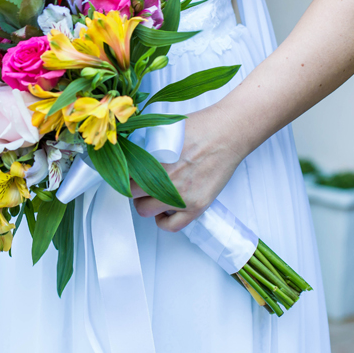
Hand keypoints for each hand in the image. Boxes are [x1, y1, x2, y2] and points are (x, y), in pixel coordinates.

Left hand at [132, 106, 247, 232]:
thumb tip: (131, 148)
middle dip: (134, 189)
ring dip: (145, 204)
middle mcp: (164, 179)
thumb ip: (147, 143)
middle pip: (132, 193)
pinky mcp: (196, 205)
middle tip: (140, 184)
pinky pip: (171, 225)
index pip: (125, 175)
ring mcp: (180, 195)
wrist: (228, 133)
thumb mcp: (165, 129)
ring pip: (145, 210)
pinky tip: (163, 211)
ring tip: (151, 196)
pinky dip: (163, 221)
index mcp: (153, 159)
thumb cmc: (200, 127)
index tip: (130, 174)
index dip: (125, 175)